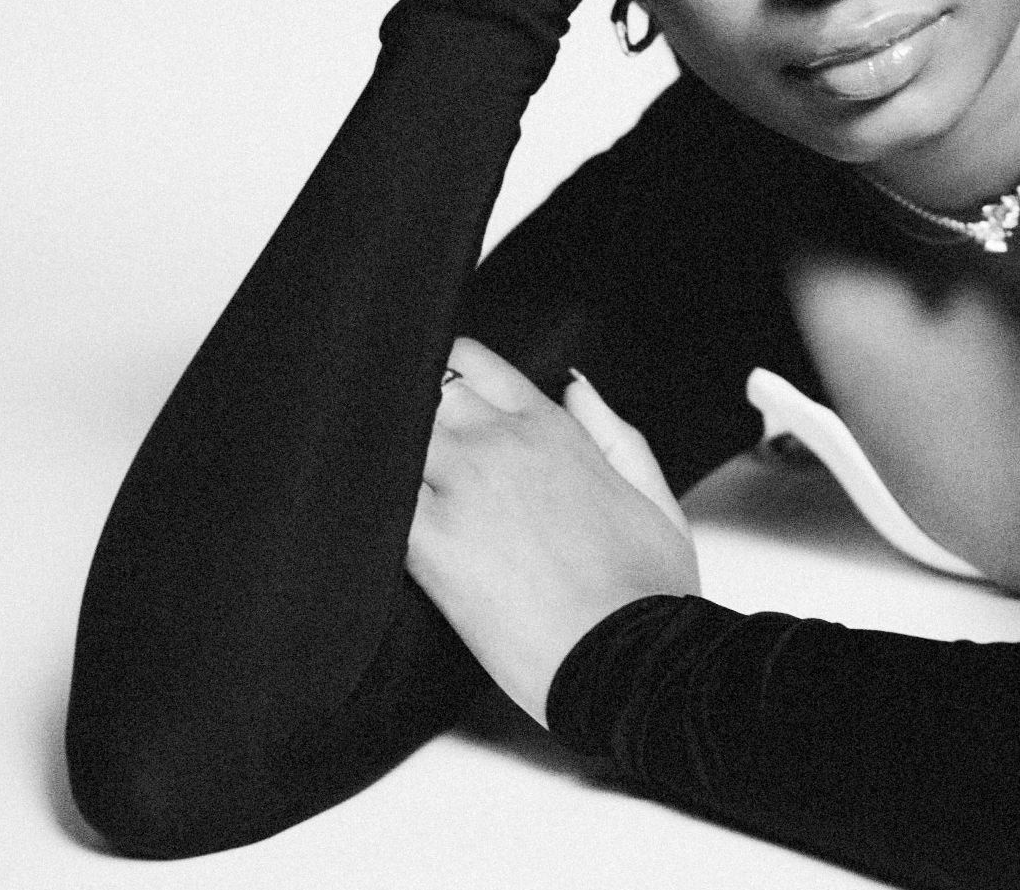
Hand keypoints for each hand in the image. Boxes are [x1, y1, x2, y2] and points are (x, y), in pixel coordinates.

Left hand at [406, 336, 699, 727]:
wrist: (627, 657)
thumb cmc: (648, 588)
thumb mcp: (652, 493)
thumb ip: (611, 430)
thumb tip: (575, 386)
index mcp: (550, 427)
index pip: (471, 363)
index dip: (445, 374)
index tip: (437, 402)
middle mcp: (501, 443)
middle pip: (424, 389)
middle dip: (411, 409)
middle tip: (401, 447)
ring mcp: (461, 488)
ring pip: (395, 434)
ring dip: (385, 453)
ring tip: (378, 484)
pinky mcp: (431, 544)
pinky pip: (378, 500)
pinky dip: (368, 504)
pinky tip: (367, 524)